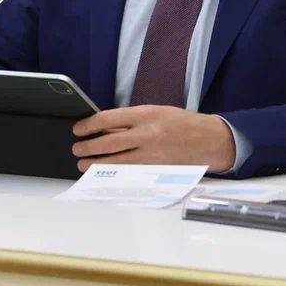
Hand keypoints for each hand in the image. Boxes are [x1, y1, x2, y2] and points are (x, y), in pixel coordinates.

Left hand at [71, 106, 236, 172]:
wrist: (208, 140)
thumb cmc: (181, 123)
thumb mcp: (156, 112)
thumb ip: (131, 121)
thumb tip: (103, 127)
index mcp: (147, 115)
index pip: (108, 119)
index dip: (89, 125)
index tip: (78, 129)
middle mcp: (148, 135)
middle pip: (108, 143)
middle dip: (88, 147)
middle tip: (77, 149)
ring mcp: (152, 155)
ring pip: (116, 162)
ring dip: (96, 164)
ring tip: (84, 164)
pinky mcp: (156, 170)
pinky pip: (129, 173)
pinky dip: (114, 173)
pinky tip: (104, 173)